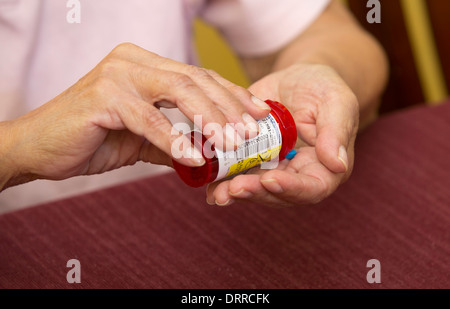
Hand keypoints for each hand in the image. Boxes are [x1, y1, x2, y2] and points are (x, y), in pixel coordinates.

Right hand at [1, 43, 270, 188]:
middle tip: (250, 133)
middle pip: (194, 80)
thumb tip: (211, 158)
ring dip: (209, 120)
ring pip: (177, 92)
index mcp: (145, 65)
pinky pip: (148, 118)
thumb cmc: (92, 139)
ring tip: (231, 145)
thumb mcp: (143, 139)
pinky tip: (194, 158)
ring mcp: (117, 74)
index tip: (258, 114)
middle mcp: (133, 61)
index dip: (232, 94)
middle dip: (228, 107)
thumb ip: (175, 142)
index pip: (199, 76)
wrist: (40, 148)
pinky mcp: (102, 97)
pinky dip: (173, 140)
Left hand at [206, 63, 358, 206]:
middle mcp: (297, 174)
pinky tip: (207, 185)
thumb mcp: (336, 103)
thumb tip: (338, 165)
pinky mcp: (252, 158)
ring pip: (255, 188)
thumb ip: (336, 133)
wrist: (297, 79)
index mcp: (324, 167)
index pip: (312, 188)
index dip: (291, 189)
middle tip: (234, 188)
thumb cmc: (323, 88)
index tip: (269, 179)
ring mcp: (272, 169)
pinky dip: (222, 180)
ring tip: (216, 192)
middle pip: (278, 193)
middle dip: (255, 192)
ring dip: (235, 192)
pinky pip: (238, 172)